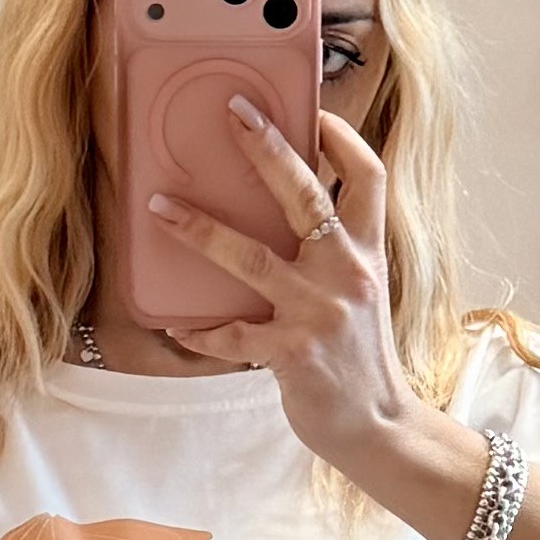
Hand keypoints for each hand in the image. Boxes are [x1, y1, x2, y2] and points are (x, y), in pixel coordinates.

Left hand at [146, 107, 436, 472]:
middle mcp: (346, 273)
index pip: (368, 177)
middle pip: (306, 195)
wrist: (377, 427)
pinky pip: (232, 334)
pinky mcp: (291, 352)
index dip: (343, 138)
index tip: (313, 113)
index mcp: (367, 253)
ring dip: (201, 229)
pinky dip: (201, 331)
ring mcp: (318, 312)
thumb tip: (288, 219)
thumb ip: (334, 255)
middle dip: (268, 148)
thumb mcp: (361, 295)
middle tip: (235, 112)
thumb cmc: (360, 359)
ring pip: (250, 256)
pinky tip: (177, 327)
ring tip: (161, 208)